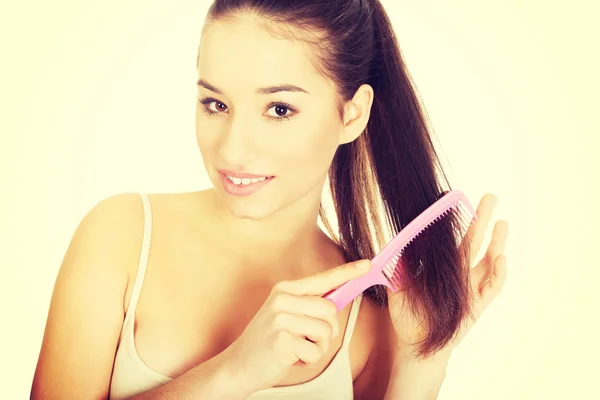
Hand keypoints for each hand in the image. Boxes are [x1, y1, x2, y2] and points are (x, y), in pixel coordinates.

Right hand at [220, 259, 371, 392]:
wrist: (238, 364)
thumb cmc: (268, 341)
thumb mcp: (286, 314)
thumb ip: (309, 304)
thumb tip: (340, 298)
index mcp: (285, 289)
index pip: (323, 278)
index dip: (347, 272)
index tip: (368, 264)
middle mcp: (282, 299)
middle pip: (330, 309)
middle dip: (326, 329)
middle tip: (306, 338)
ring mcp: (280, 318)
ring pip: (325, 331)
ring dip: (316, 347)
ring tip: (296, 347)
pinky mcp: (282, 339)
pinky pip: (315, 351)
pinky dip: (307, 360)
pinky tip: (289, 357)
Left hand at [387, 193, 508, 360]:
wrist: (415, 345)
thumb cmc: (408, 318)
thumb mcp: (398, 287)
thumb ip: (397, 266)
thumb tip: (393, 243)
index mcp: (443, 268)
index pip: (452, 237)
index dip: (455, 219)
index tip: (456, 198)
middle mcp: (460, 274)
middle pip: (474, 241)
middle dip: (482, 219)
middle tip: (490, 197)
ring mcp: (471, 289)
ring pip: (488, 261)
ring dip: (497, 242)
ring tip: (502, 222)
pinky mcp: (477, 305)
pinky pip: (492, 287)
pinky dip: (498, 273)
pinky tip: (500, 258)